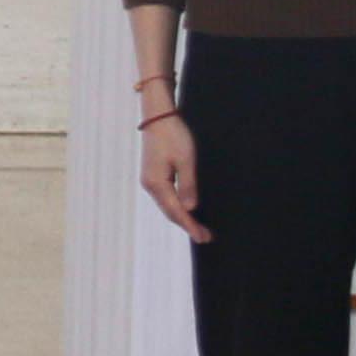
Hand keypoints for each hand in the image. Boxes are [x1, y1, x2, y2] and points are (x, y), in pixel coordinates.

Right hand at [141, 106, 205, 243]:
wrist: (158, 118)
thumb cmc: (173, 136)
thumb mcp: (186, 160)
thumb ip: (188, 185)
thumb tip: (190, 209)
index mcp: (157, 183)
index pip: (176, 211)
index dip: (190, 225)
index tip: (203, 237)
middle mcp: (150, 185)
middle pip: (170, 212)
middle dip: (187, 225)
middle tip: (205, 237)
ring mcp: (150, 181)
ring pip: (167, 206)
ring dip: (182, 218)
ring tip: (199, 228)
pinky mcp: (154, 176)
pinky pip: (166, 198)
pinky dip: (177, 208)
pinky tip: (186, 211)